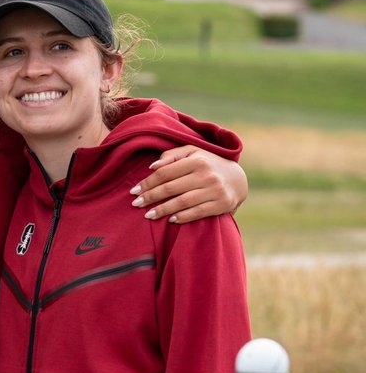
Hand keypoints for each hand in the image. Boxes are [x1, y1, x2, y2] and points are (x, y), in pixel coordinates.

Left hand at [130, 146, 247, 223]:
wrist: (238, 179)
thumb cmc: (207, 164)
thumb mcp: (192, 153)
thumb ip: (172, 156)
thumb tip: (152, 166)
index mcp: (196, 160)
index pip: (165, 172)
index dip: (147, 182)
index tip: (133, 191)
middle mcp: (206, 175)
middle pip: (171, 188)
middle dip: (150, 197)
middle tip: (136, 204)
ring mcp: (215, 190)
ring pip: (182, 202)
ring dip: (163, 209)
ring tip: (148, 215)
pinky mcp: (222, 204)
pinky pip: (198, 212)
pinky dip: (183, 217)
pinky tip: (170, 220)